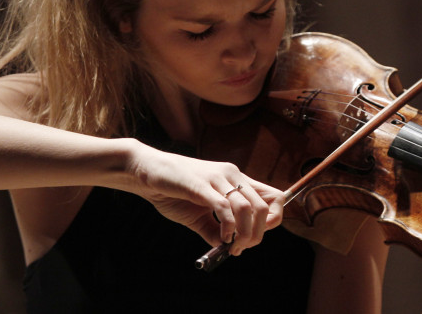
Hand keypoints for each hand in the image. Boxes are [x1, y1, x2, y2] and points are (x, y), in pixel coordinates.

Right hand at [126, 144, 283, 254]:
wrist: (147, 173)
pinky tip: (221, 237)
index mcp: (237, 180)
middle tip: (240, 248)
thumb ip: (215, 229)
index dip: (272, 220)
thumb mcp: (199, 215)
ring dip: (244, 234)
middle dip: (257, 234)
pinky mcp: (202, 185)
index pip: (274, 197)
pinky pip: (224, 207)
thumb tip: (230, 248)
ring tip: (232, 246)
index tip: (254, 237)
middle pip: (264, 207)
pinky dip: (227, 227)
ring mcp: (218, 178)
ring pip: (248, 208)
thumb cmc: (173, 192)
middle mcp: (233, 175)